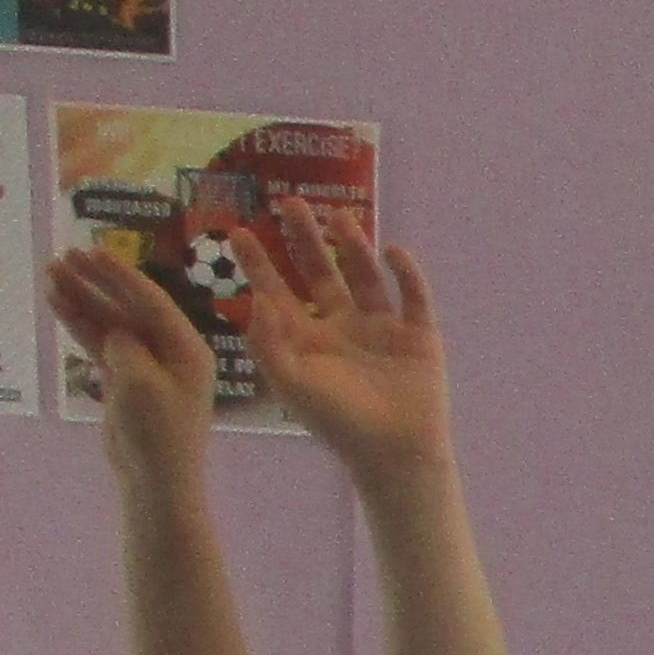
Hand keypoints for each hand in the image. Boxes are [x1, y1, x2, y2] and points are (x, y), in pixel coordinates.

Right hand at [43, 242, 214, 476]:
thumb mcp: (140, 383)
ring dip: (83, 298)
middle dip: (96, 281)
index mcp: (187, 348)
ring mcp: (147, 364)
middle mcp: (170, 351)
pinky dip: (80, 325)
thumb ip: (126, 346)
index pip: (151, 300)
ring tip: (51, 274)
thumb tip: (113, 328)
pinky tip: (57, 304)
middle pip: (129, 306)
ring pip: (111, 323)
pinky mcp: (126, 380)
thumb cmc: (156, 432)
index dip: (119, 274)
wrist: (154, 478)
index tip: (90, 251)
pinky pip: (102, 344)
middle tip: (62, 256)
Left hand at [220, 212, 450, 482]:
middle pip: (319, 272)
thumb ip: (268, 341)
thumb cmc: (339, 423)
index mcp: (306, 339)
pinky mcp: (417, 334)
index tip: (236, 230)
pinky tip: (394, 252)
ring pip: (364, 275)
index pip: (276, 291)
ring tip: (340, 215)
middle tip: (291, 202)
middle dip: (304, 238)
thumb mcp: (291, 383)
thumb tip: (254, 296)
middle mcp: (340, 326)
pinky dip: (406, 274)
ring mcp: (381, 327)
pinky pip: (413, 296)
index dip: (258, 262)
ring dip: (353, 245)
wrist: (395, 452)